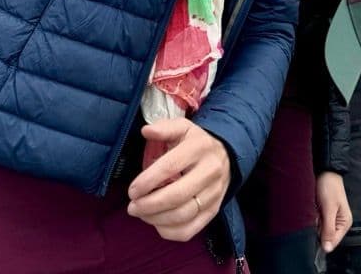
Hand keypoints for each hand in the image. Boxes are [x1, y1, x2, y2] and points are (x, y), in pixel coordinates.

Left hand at [126, 119, 230, 241]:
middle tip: (132, 207)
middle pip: (177, 195)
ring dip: (156, 219)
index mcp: (200, 147)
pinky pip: (190, 230)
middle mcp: (210, 171)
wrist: (227, 156)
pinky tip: (157, 223)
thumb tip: (146, 131)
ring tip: (142, 214)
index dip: (148, 181)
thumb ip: (164, 128)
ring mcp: (214, 193)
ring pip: (183, 215)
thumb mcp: (183, 129)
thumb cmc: (197, 143)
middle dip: (149, 205)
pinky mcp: (214, 211)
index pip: (171, 167)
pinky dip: (169, 232)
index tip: (132, 190)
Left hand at [316, 171, 351, 253]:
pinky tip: (315, 209)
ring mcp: (331, 220)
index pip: (333, 242)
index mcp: (344, 224)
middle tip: (317, 215)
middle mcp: (339, 224)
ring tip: (316, 210)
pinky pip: (317, 224)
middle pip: (325, 237)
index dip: (322, 240)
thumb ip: (329, 229)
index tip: (317, 228)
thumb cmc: (330, 188)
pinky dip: (314, 219)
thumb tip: (328, 249)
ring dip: (315, 223)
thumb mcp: (329, 209)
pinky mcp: (325, 215)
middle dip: (318, 229)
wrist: (326, 172)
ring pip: (319, 231)